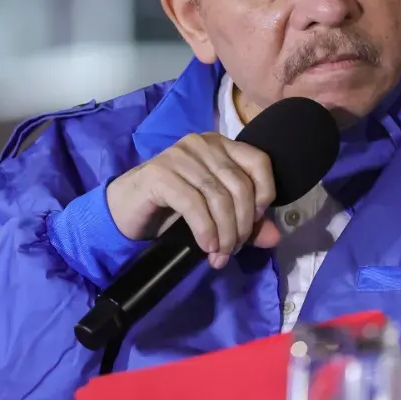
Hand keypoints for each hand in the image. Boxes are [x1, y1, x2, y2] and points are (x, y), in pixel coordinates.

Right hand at [105, 132, 281, 268]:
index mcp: (220, 145)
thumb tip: (275, 237)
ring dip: (224, 233)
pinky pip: (194, 204)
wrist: (125, 208)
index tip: (254, 225)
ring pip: (218, 197)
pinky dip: (205, 229)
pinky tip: (206, 246)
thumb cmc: (172, 207)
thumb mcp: (215, 214)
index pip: (259, 162)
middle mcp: (202, 144)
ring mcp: (180, 156)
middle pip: (239, 185)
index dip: (265, 195)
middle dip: (242, 225)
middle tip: (232, 251)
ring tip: (219, 255)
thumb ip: (246, 222)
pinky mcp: (160, 173)